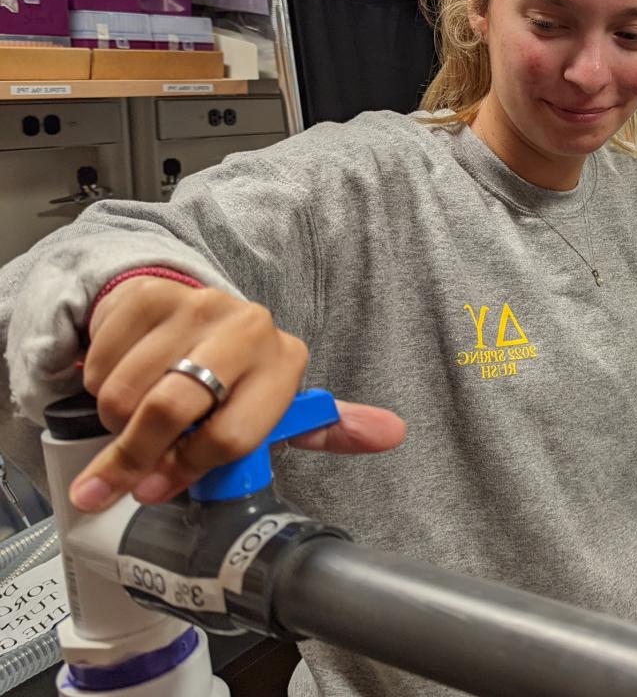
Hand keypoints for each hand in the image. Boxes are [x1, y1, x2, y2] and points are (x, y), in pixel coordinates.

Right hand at [71, 276, 404, 512]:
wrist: (186, 316)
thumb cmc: (233, 379)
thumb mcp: (280, 406)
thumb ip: (329, 428)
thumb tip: (392, 433)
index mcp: (286, 362)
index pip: (232, 436)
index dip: (187, 470)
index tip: (156, 490)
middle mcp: (248, 329)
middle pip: (170, 410)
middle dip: (134, 456)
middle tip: (112, 482)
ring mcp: (197, 306)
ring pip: (125, 393)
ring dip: (114, 419)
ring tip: (135, 414)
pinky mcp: (148, 295)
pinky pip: (99, 363)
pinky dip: (95, 383)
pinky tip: (123, 376)